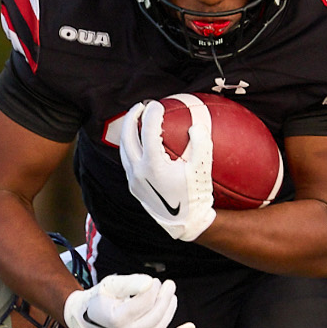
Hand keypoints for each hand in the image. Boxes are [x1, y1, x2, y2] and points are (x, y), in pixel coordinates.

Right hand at [64, 274, 196, 327]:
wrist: (83, 321)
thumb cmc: (98, 300)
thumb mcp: (109, 285)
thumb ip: (129, 282)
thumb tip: (150, 283)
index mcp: (111, 320)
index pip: (142, 304)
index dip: (152, 290)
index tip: (153, 281)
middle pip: (152, 317)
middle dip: (164, 299)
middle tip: (169, 285)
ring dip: (169, 311)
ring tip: (172, 297)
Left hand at [117, 99, 215, 241]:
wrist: (185, 223)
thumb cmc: (196, 195)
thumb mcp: (203, 168)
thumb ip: (201, 143)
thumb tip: (195, 124)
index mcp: (153, 165)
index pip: (147, 131)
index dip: (151, 114)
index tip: (157, 104)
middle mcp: (138, 171)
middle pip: (127, 137)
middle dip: (132, 117)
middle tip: (141, 106)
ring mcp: (133, 180)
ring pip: (123, 149)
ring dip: (128, 132)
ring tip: (137, 121)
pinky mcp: (133, 187)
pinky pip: (127, 161)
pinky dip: (131, 147)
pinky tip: (141, 143)